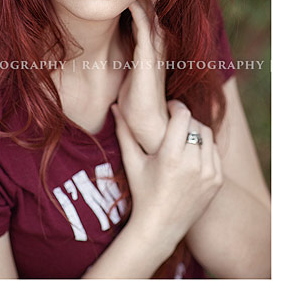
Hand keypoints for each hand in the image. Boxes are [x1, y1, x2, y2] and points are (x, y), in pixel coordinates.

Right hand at [114, 101, 222, 253]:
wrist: (161, 225)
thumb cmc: (142, 192)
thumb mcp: (132, 162)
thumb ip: (124, 132)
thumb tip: (115, 106)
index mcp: (171, 157)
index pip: (183, 117)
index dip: (176, 107)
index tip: (168, 106)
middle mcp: (193, 164)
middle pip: (197, 124)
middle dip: (185, 119)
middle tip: (174, 120)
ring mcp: (209, 173)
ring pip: (208, 137)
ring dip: (196, 131)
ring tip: (182, 135)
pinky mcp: (217, 181)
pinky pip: (215, 153)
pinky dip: (204, 148)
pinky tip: (191, 152)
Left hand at [117, 0, 168, 152]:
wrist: (145, 124)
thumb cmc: (134, 104)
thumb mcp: (126, 77)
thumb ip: (120, 64)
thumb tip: (100, 60)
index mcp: (151, 51)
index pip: (151, 19)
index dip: (145, 1)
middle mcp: (156, 49)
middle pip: (156, 13)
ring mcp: (155, 54)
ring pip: (153, 18)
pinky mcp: (148, 60)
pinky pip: (145, 31)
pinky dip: (139, 14)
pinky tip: (131, 1)